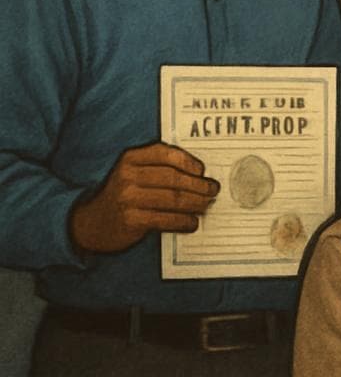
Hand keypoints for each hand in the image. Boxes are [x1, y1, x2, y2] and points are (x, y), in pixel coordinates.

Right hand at [67, 142, 218, 254]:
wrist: (91, 222)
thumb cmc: (124, 194)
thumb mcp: (134, 173)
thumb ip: (159, 167)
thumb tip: (199, 174)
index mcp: (131, 158)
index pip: (167, 154)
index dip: (189, 162)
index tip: (203, 171)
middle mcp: (128, 175)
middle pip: (174, 178)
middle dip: (199, 185)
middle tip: (213, 190)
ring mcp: (129, 198)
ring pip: (173, 199)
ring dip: (196, 203)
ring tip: (206, 205)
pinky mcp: (131, 220)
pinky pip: (166, 219)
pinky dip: (184, 221)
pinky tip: (192, 222)